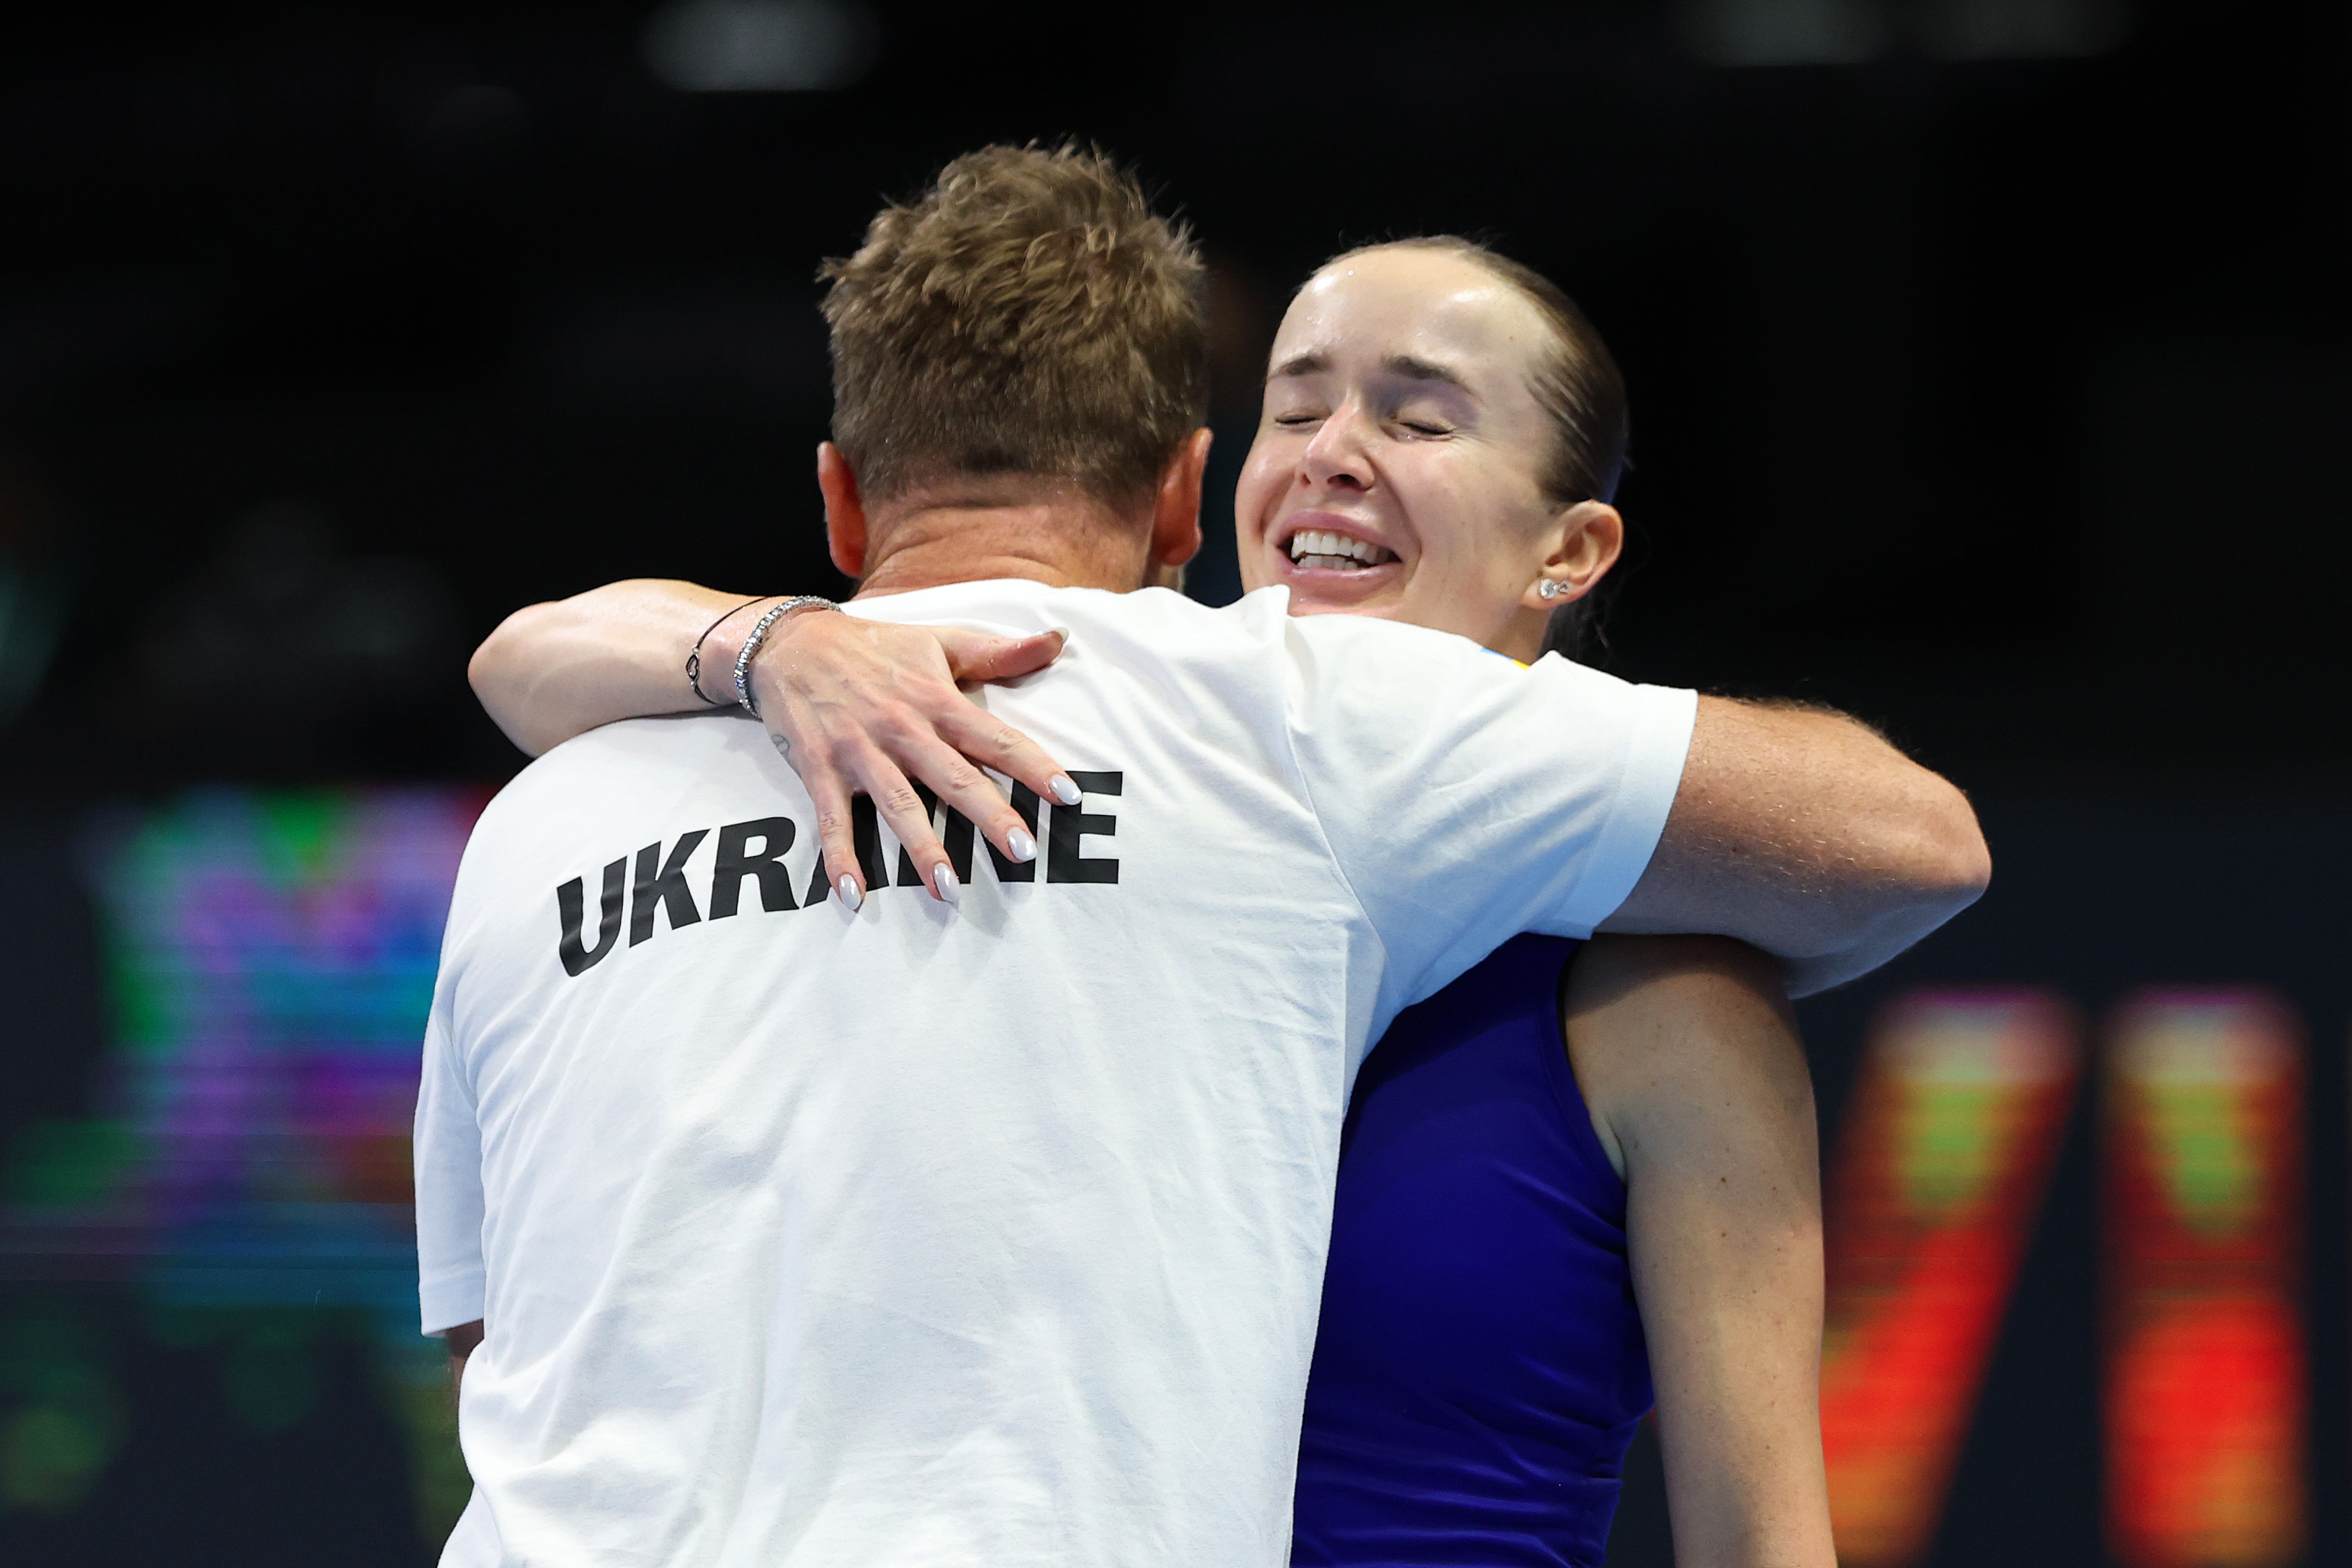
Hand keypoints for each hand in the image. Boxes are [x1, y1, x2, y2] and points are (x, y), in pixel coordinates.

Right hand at [750, 609, 1078, 906]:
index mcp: (937, 699)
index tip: (1068, 796)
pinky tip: (853, 894)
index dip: (1033, 766)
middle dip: (991, 816)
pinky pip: (832, 819)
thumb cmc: (875, 646)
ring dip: (922, 849)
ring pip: (898, 806)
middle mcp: (903, 728)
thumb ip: (998, 652)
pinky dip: (839, 857)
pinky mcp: (820, 769)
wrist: (789, 642)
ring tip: (948, 890)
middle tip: (1024, 852)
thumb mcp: (939, 640)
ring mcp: (860, 751)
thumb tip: (1057, 639)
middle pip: (954, 778)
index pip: (995, 738)